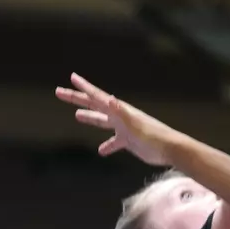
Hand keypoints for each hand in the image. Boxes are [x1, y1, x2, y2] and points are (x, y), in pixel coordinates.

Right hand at [56, 74, 171, 165]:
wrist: (170, 149)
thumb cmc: (153, 136)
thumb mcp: (134, 124)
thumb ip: (121, 112)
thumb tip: (109, 98)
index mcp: (119, 110)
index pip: (97, 96)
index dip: (84, 87)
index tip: (72, 77)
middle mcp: (120, 115)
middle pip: (94, 105)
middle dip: (77, 99)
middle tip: (60, 92)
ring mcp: (124, 128)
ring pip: (102, 121)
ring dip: (90, 117)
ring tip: (76, 115)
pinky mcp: (129, 141)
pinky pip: (114, 142)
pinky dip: (106, 145)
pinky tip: (100, 151)